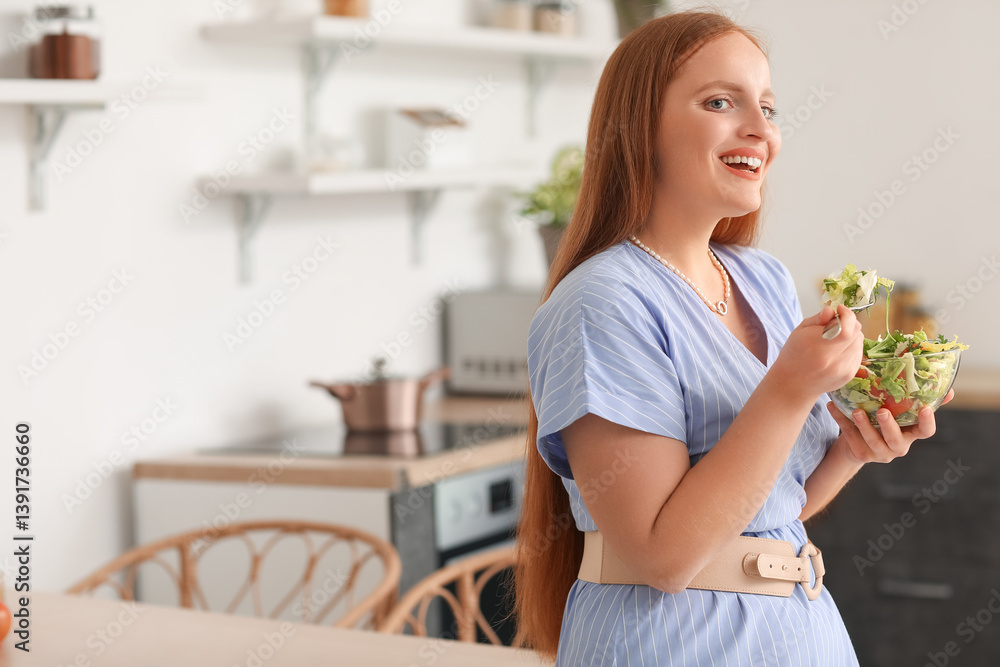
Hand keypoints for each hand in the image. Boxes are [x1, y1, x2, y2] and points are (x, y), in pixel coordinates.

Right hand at [771, 305, 863, 398]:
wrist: (793, 385)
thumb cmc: (793, 355)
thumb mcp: (799, 331)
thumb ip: (817, 319)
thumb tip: (832, 311)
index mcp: (819, 347)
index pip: (847, 327)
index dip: (847, 314)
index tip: (840, 310)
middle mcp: (835, 360)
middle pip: (856, 333)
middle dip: (849, 323)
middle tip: (837, 324)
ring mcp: (844, 369)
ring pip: (860, 342)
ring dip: (851, 335)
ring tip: (836, 339)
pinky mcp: (849, 375)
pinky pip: (858, 353)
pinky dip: (852, 347)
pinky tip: (838, 350)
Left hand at [825, 389, 955, 464]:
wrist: (858, 444)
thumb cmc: (883, 421)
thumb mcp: (901, 412)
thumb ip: (918, 400)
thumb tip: (946, 387)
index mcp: (911, 434)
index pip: (926, 432)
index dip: (927, 422)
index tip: (926, 409)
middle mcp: (899, 447)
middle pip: (897, 440)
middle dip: (889, 426)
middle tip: (881, 412)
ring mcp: (880, 453)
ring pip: (873, 440)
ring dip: (864, 425)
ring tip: (856, 410)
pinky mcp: (861, 454)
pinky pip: (851, 437)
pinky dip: (841, 421)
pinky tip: (832, 406)